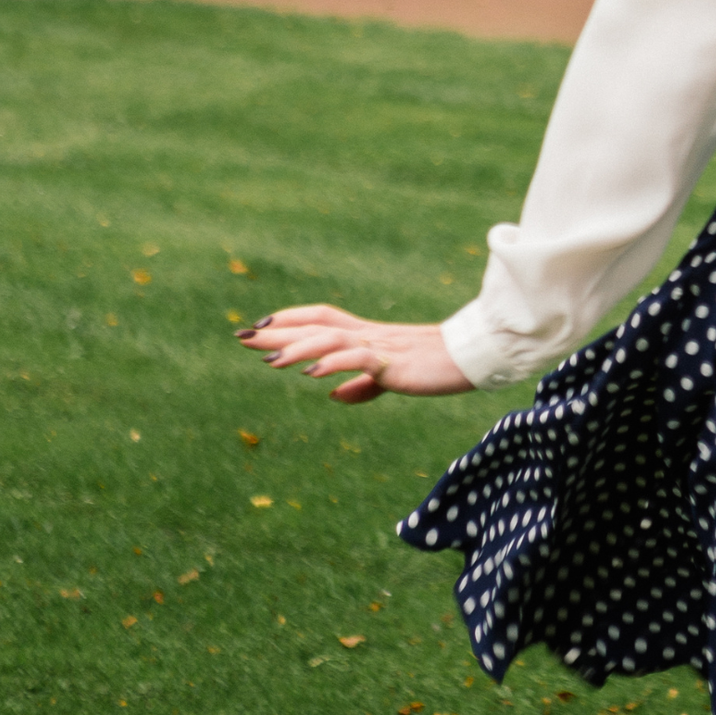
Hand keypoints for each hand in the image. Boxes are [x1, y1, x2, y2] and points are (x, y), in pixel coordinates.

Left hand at [236, 305, 474, 403]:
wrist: (474, 357)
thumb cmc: (437, 366)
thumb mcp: (394, 377)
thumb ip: (363, 384)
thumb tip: (334, 396)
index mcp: (368, 336)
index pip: (323, 319)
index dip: (292, 320)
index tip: (261, 327)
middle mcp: (369, 335)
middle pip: (317, 326)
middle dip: (279, 331)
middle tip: (242, 335)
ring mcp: (380, 346)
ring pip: (331, 339)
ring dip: (298, 347)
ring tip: (268, 359)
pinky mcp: (394, 362)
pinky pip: (358, 359)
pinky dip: (332, 363)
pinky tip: (311, 373)